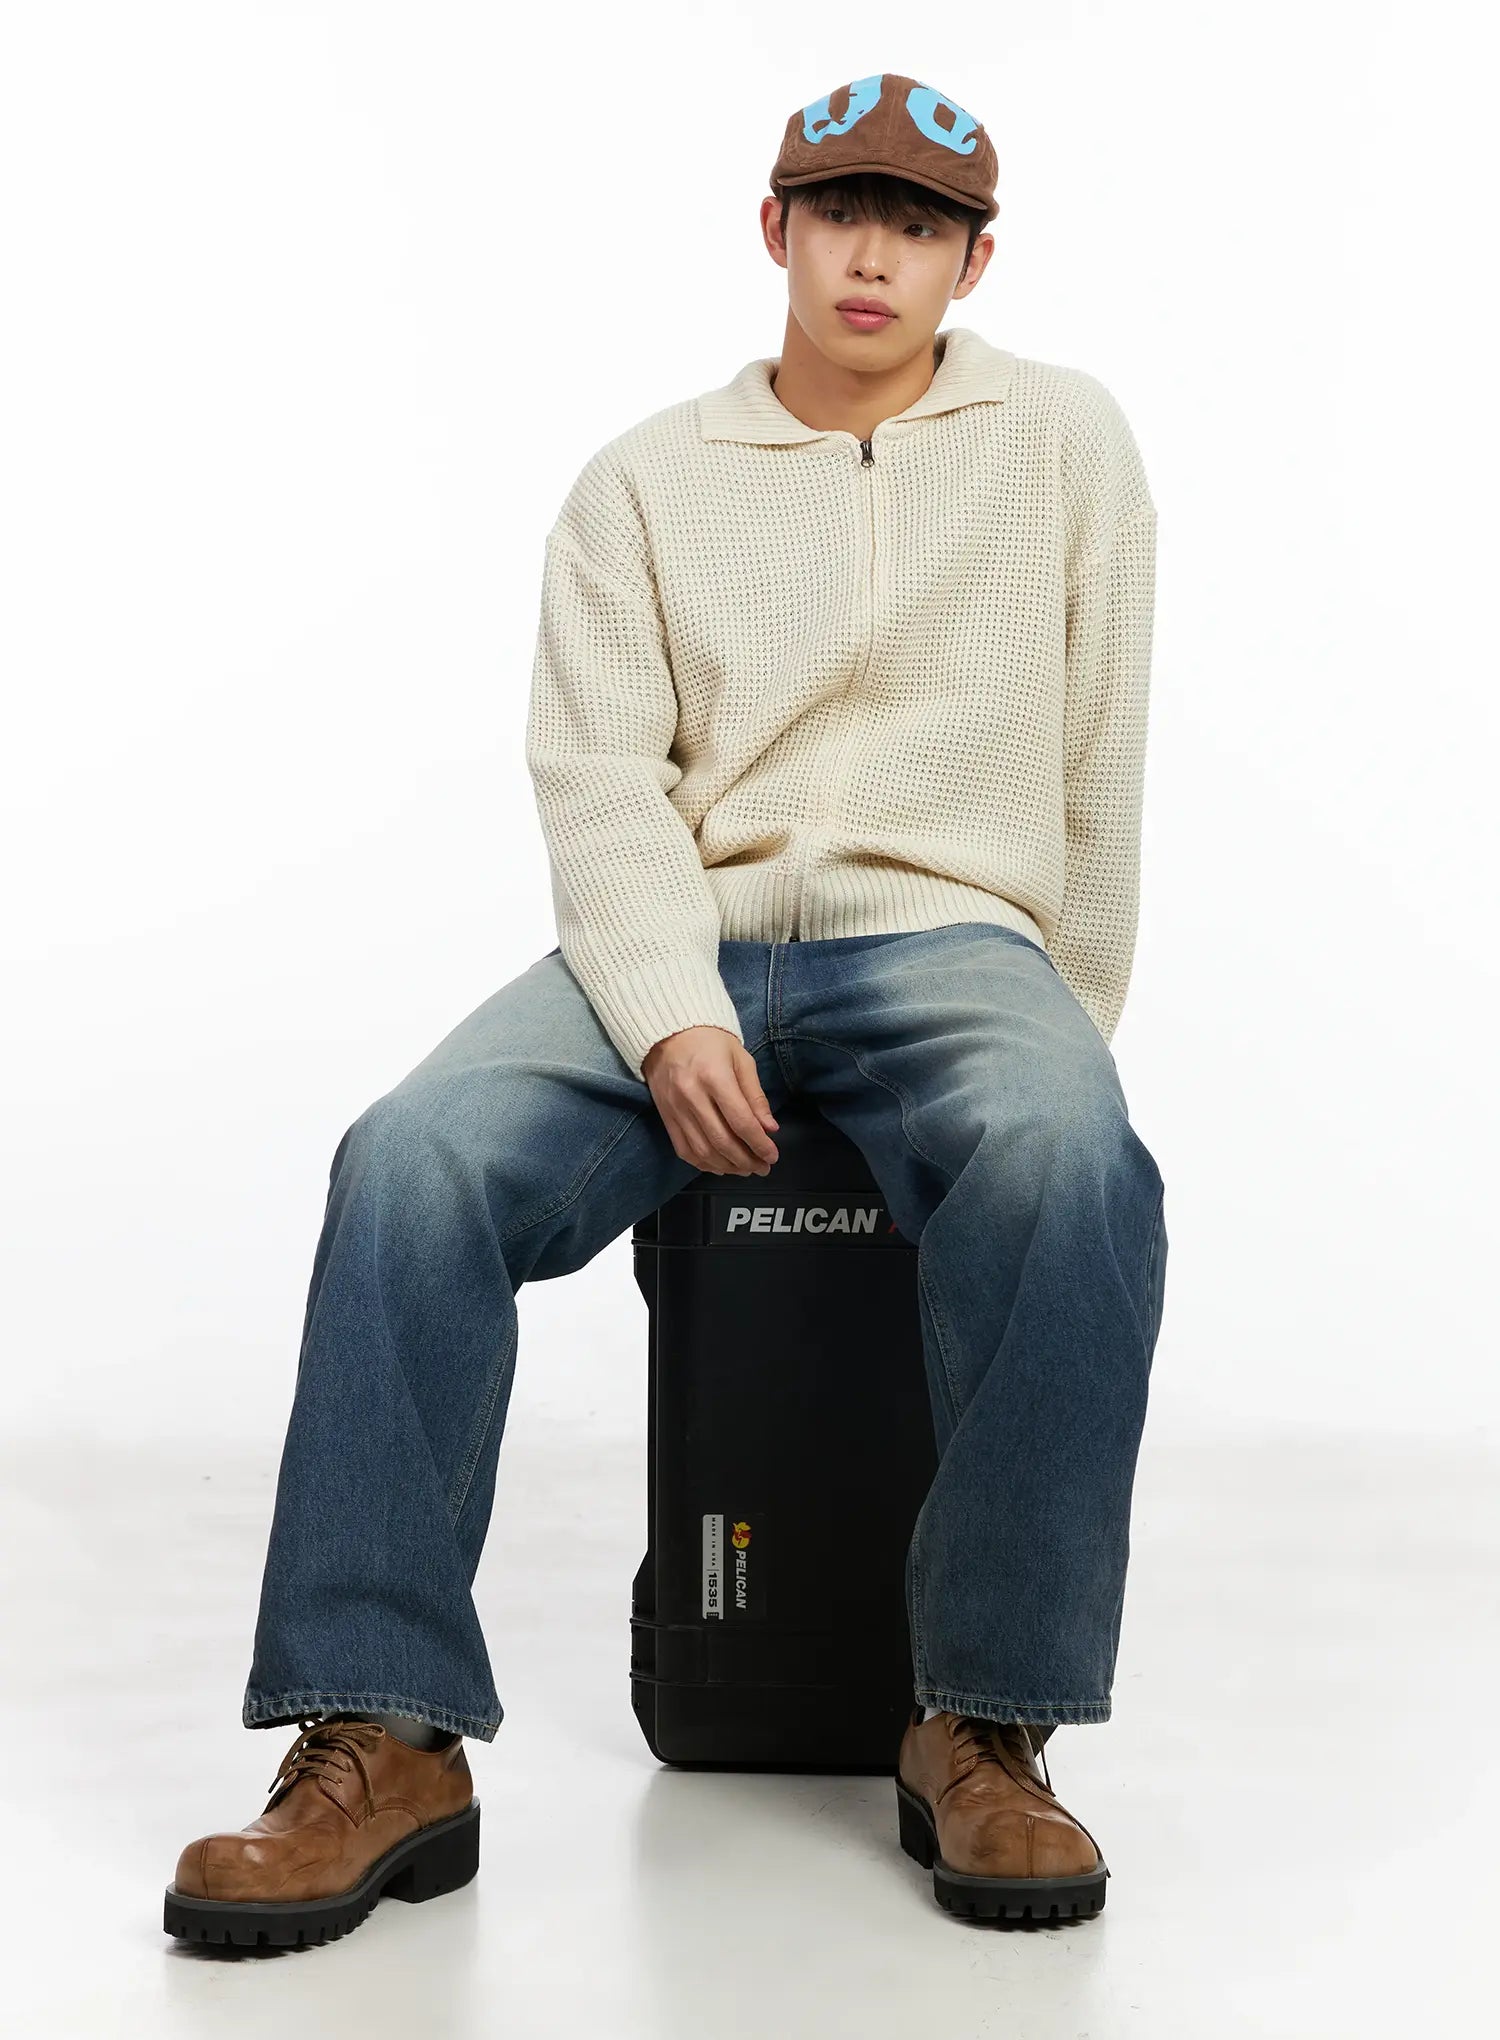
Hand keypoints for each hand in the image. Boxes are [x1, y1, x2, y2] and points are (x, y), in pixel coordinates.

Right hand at [641, 1027, 779, 1175]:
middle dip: (746, 1161)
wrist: (668, 1034)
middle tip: (763, 1168)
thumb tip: (770, 1128)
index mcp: (714, 1077)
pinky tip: (721, 1166)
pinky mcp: (665, 1117)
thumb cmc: (710, 1042)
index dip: (759, 1144)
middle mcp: (691, 1096)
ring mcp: (675, 1109)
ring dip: (727, 1166)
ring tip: (746, 1169)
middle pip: (722, 1141)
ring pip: (703, 1151)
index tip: (773, 1156)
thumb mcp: (741, 1060)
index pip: (740, 1121)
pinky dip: (704, 1164)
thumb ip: (755, 1096)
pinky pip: (684, 1150)